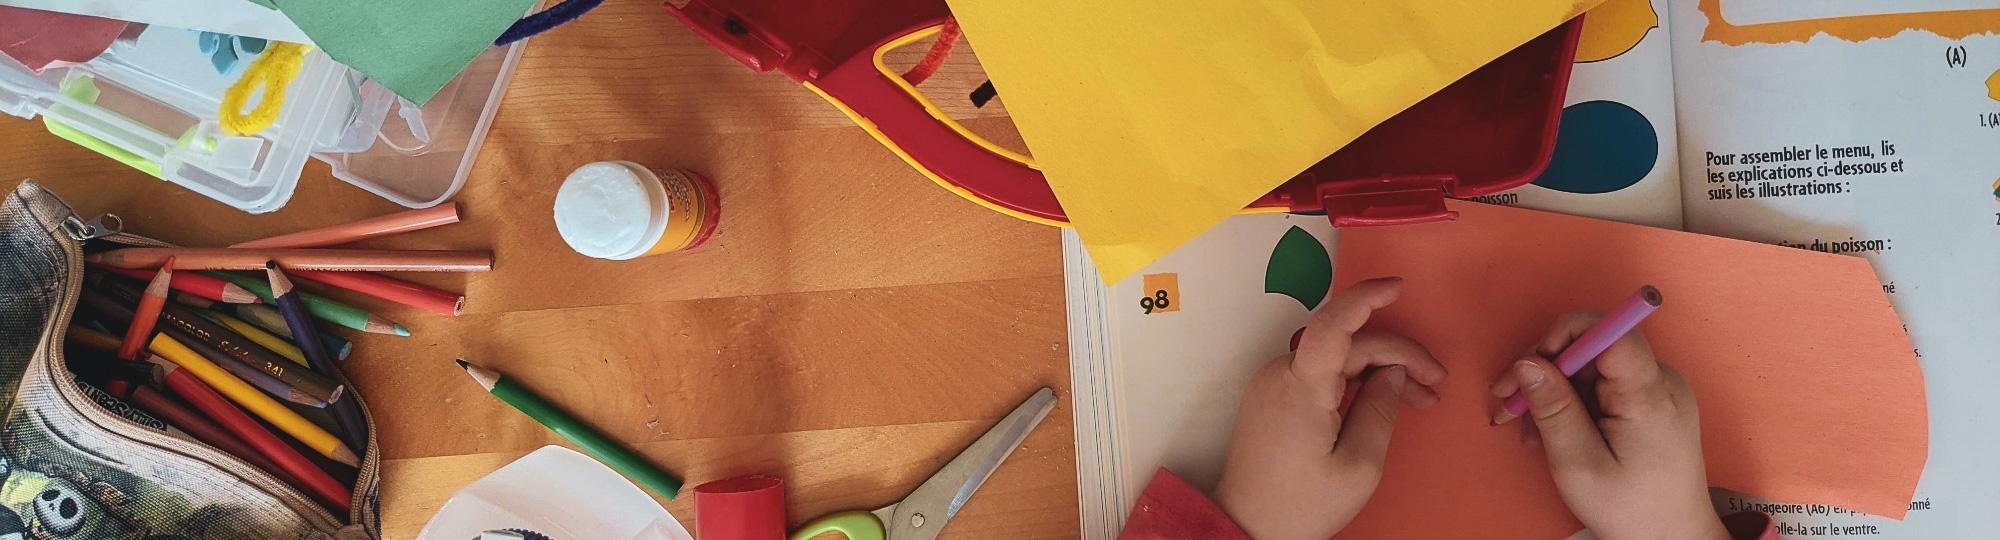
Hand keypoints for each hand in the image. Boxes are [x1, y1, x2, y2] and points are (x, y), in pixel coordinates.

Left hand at [1213, 277, 1446, 539]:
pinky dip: (1352, 380)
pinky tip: (1380, 400)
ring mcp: (1272, 384)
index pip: (1333, 324)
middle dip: (1397, 357)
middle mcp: (1280, 375)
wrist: (1246, 527)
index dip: (1366, 298)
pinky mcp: (1272, 397)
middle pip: (1347, 344)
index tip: (1397, 286)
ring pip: (1335, 358)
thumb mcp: (1358, 465)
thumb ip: (1380, 410)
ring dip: (1378, 370)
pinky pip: (1319, 373)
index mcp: (1301, 387)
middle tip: (1435, 386)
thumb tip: (1393, 373)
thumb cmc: (1300, 505)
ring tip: (1418, 399)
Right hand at [1490, 312, 1727, 539]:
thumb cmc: (1630, 510)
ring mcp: (1658, 390)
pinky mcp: (1650, 401)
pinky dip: (1573, 402)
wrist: (1672, 538)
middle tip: (1510, 406)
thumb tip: (1527, 362)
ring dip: (1554, 392)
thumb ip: (1553, 409)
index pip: (1609, 330)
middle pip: (1592, 347)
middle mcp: (1660, 380)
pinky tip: (1554, 431)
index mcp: (1649, 394)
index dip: (1563, 335)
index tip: (1530, 367)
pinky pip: (1603, 384)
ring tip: (1532, 432)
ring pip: (1591, 367)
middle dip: (1545, 371)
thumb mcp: (1578, 464)